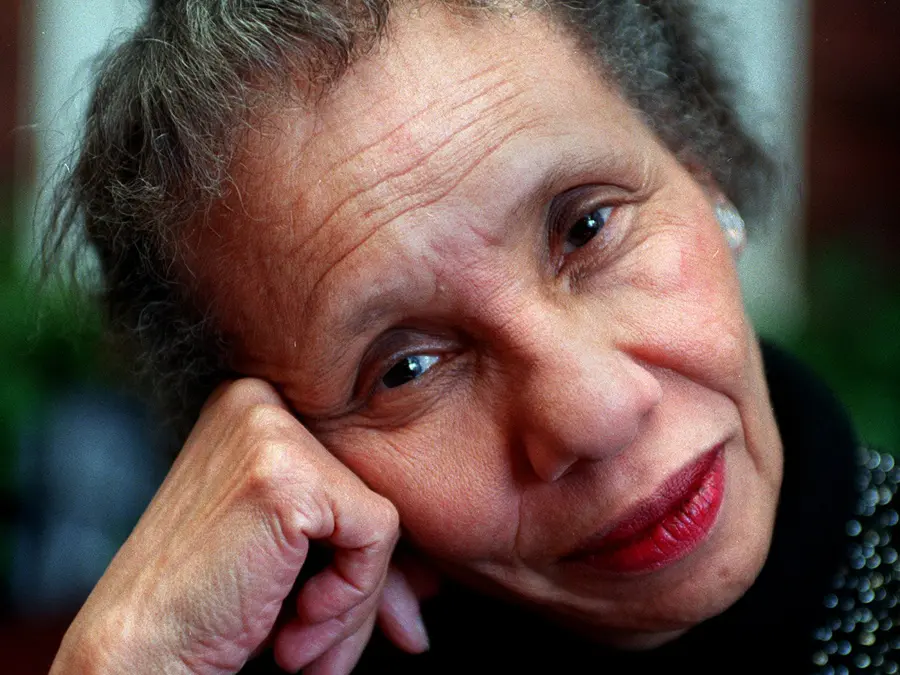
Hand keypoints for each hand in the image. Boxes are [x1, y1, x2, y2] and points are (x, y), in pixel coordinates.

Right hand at [49, 379, 429, 674]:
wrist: (134, 656)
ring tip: (301, 646)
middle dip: (369, 582)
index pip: (348, 468)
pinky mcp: (286, 473)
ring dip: (355, 602)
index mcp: (253, 407)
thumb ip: (351, 540)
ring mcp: (269, 428)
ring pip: (380, 515)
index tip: (374, 614)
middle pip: (368, 486)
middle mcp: (258, 399)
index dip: (364, 552)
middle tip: (331, 649)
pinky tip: (293, 628)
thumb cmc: (207, 607)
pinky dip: (351, 598)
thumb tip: (435, 576)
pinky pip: (376, 535)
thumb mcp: (286, 550)